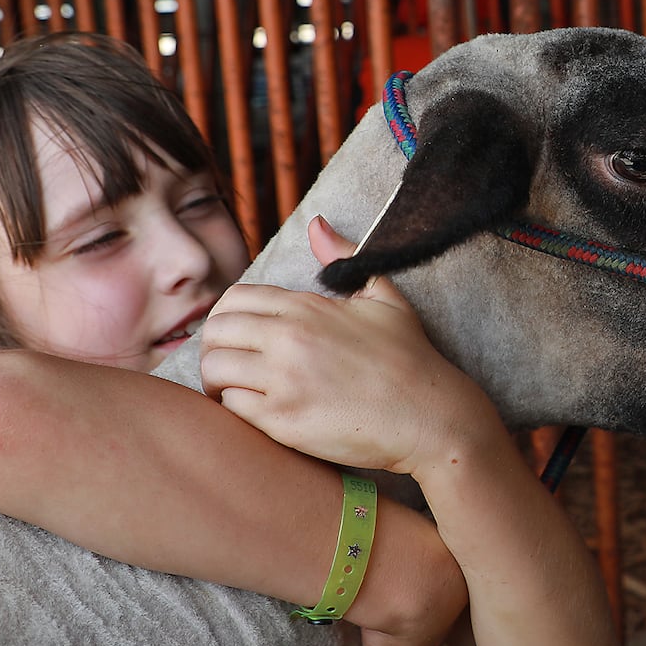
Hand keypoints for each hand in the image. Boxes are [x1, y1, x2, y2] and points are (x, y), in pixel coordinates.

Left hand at [199, 216, 495, 475]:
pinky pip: (232, 406)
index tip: (241, 337)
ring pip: (215, 369)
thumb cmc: (410, 359)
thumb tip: (316, 224)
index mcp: (306, 307)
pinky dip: (237, 409)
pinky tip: (257, 411)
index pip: (235, 299)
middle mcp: (289, 338)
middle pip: (215, 331)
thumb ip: (343, 257)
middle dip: (216, 347)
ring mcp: (284, 380)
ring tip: (236, 390)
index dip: (229, 317)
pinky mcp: (284, 420)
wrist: (430, 417)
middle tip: (232, 364)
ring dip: (219, 380)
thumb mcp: (382, 296)